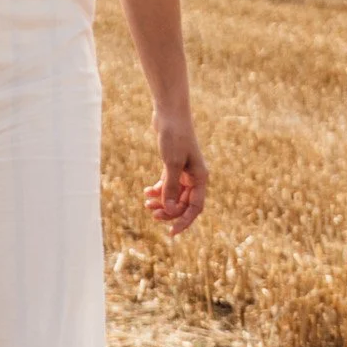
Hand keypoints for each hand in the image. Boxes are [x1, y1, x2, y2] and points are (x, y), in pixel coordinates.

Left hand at [144, 113, 206, 234]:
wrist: (169, 113)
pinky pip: (167, 184)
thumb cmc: (174, 136)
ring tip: (146, 205)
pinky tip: (146, 192)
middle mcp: (194, 177)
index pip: (195, 207)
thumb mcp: (172, 164)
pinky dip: (158, 190)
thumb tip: (169, 210)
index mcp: (200, 178)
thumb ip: (171, 187)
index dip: (184, 221)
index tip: (172, 233)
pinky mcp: (173, 165)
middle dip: (168, 211)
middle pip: (183, 203)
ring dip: (161, 202)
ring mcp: (184, 171)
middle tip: (152, 214)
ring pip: (173, 195)